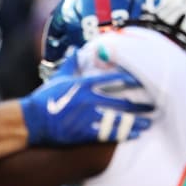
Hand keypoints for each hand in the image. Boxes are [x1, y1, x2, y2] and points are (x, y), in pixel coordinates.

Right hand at [20, 69, 152, 145]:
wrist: (31, 120)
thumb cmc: (44, 98)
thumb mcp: (58, 78)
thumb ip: (71, 64)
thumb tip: (76, 50)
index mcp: (85, 85)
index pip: (116, 79)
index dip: (133, 81)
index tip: (145, 83)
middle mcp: (91, 100)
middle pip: (123, 102)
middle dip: (140, 105)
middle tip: (154, 106)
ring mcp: (89, 117)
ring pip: (120, 119)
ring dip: (136, 121)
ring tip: (148, 123)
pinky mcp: (85, 132)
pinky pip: (110, 133)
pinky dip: (124, 133)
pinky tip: (135, 135)